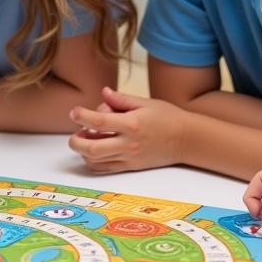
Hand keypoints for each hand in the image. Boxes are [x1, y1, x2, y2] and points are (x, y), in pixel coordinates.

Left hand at [68, 86, 185, 172]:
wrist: (187, 139)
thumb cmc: (167, 117)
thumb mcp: (145, 102)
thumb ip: (121, 99)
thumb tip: (103, 92)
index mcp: (131, 124)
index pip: (98, 122)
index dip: (81, 116)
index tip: (74, 112)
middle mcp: (128, 143)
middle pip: (92, 147)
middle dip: (76, 141)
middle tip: (75, 132)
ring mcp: (129, 157)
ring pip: (96, 160)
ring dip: (83, 151)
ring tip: (85, 139)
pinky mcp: (131, 166)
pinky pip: (105, 168)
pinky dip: (93, 161)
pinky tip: (93, 151)